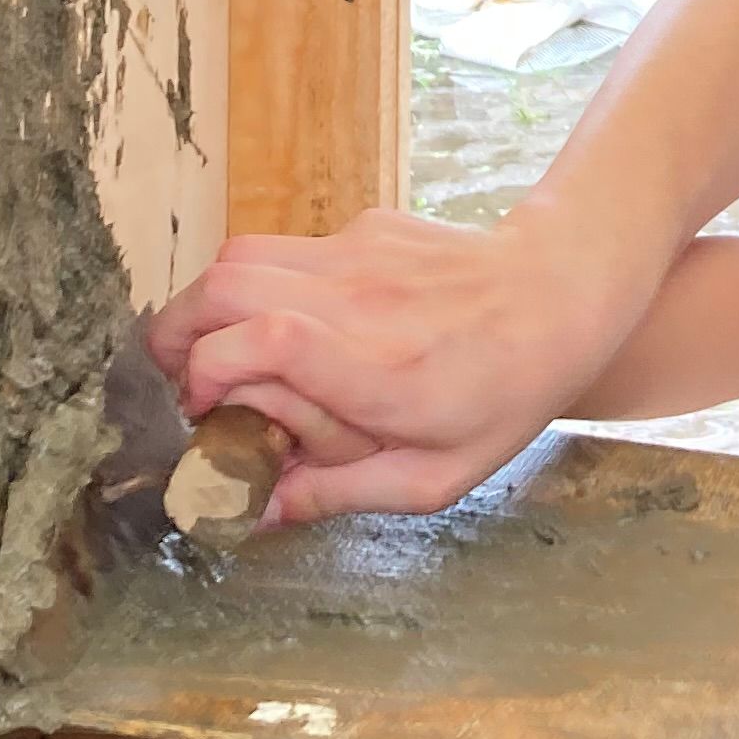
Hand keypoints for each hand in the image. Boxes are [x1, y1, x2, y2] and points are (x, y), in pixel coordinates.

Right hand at [144, 207, 632, 523]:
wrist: (561, 293)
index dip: (210, 371)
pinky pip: (288, 251)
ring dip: (206, 305)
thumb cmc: (504, 394)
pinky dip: (262, 286)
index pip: (267, 339)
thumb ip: (336, 494)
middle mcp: (360, 300)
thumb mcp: (434, 476)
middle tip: (183, 384)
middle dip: (177, 335)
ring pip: (241, 253)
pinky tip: (293, 325)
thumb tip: (252, 512)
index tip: (203, 411)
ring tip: (214, 355)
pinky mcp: (364, 226)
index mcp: (380, 370)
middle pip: (227, 283)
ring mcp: (359, 252)